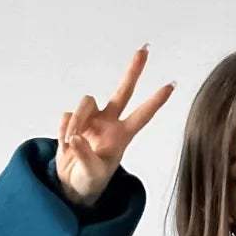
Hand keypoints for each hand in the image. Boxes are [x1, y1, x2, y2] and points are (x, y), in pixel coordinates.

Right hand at [55, 44, 174, 208]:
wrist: (71, 186)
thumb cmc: (89, 181)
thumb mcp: (92, 175)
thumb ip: (85, 156)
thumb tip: (76, 137)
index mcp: (121, 136)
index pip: (142, 115)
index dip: (156, 101)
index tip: (172, 85)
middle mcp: (109, 123)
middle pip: (123, 90)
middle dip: (133, 70)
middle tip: (144, 49)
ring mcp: (91, 119)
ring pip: (85, 102)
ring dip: (76, 120)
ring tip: (71, 142)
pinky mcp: (73, 120)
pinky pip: (67, 116)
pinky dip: (63, 130)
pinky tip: (65, 144)